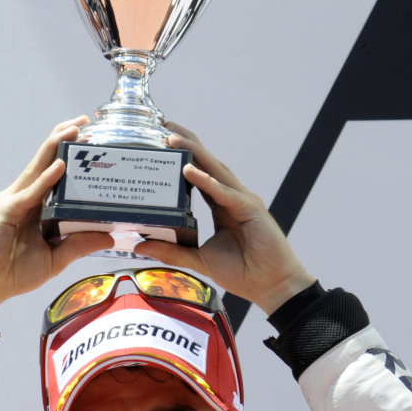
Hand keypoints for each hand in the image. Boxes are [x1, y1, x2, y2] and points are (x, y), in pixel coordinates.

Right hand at [0, 117, 110, 318]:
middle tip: (85, 122)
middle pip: (45, 161)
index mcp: (35, 205)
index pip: (54, 172)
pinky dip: (46, 178)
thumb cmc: (15, 273)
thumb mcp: (56, 258)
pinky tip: (60, 166)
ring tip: (74, 130)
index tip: (91, 139)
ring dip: (56, 147)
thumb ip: (79, 245)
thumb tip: (109, 237)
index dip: (70, 153)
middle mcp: (24, 197)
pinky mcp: (6, 211)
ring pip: (37, 168)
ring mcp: (13, 201)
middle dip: (64, 139)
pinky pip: (31, 192)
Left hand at [133, 123, 313, 313]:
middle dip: (186, 142)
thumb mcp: (199, 260)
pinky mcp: (251, 211)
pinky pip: (225, 193)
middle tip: (163, 124)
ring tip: (171, 138)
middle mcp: (232, 196)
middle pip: (206, 162)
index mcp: (222, 204)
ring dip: (194, 152)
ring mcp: (243, 200)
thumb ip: (171, 251)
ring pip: (215, 170)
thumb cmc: (243, 272)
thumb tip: (139, 245)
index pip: (199, 173)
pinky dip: (207, 181)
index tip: (161, 140)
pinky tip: (190, 170)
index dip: (182, 155)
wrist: (272, 286)